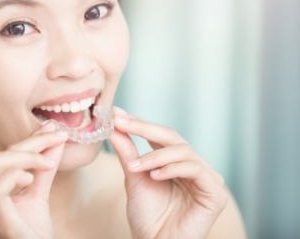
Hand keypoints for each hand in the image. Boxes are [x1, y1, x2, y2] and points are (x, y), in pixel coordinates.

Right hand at [0, 121, 67, 238]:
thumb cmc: (34, 234)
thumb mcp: (40, 194)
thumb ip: (44, 168)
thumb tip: (56, 138)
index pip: (4, 157)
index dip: (29, 140)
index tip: (53, 130)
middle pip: (0, 156)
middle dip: (30, 143)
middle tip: (56, 137)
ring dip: (27, 156)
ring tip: (47, 163)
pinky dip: (17, 174)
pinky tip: (31, 179)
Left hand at [109, 107, 227, 238]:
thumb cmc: (147, 216)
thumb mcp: (134, 177)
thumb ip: (128, 152)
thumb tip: (115, 126)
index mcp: (175, 161)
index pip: (159, 135)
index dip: (139, 123)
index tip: (117, 114)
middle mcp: (193, 166)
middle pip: (172, 136)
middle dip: (144, 127)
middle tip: (122, 123)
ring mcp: (206, 178)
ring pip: (183, 151)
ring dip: (155, 155)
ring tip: (135, 166)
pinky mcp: (215, 193)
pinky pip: (195, 169)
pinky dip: (172, 169)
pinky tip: (154, 176)